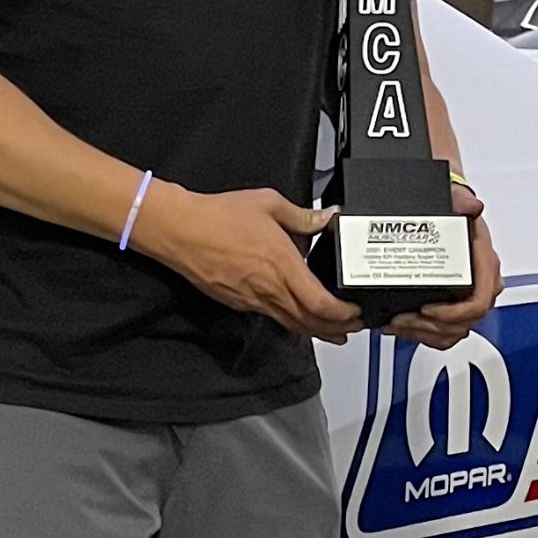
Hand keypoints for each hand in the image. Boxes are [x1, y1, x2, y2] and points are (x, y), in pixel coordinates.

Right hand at [135, 184, 366, 343]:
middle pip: (310, 322)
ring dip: (315, 332)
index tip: (356, 312)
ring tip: (333, 333)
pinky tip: (297, 319)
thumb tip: (327, 217)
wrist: (182, 230)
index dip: (343, 315)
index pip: (321, 304)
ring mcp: (253, 299)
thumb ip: (302, 215)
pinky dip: (291, 323)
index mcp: (283, 265)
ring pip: (291, 324)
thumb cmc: (219, 216)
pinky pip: (271, 317)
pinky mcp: (238, 302)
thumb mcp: (268, 204)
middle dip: (336, 330)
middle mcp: (270, 289)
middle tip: (353, 329)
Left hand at [388, 182, 502, 350]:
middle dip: (431, 326)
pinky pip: (447, 328)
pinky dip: (426, 333)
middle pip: (464, 321)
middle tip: (403, 320)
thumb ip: (461, 199)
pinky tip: (405, 326)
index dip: (453, 313)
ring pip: (455, 330)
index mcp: (483, 261)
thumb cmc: (453, 203)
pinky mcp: (454, 300)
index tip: (427, 309)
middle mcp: (480, 280)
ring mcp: (468, 292)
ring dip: (426, 333)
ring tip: (399, 324)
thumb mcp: (454, 197)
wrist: (448, 201)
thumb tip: (470, 205)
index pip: (479, 301)